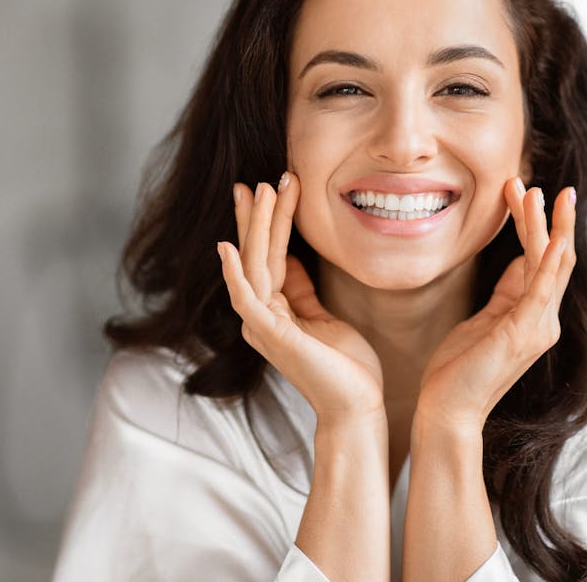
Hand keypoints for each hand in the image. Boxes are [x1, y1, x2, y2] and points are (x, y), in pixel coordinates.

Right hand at [217, 174, 384, 423]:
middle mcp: (261, 316)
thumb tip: (292, 260)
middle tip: (257, 180)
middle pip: (255, 256)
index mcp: (274, 311)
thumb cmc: (345, 366)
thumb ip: (302, 290)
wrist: (357, 406)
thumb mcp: (323, 316)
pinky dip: (236, 272)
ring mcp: (263, 326)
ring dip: (256, 228)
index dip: (266, 223)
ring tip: (261, 191)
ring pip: (253, 266)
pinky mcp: (272, 336)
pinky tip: (229, 246)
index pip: (267, 257)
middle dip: (257, 216)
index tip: (269, 188)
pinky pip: (248, 298)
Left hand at [414, 179, 576, 432]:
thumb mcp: (484, 320)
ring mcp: (540, 326)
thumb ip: (506, 293)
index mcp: (533, 316)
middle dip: (543, 217)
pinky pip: (543, 284)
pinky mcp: (526, 331)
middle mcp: (544, 320)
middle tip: (532, 182)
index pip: (539, 261)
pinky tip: (553, 230)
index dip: (531, 225)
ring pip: (551, 263)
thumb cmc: (458, 370)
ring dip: (546, 225)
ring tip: (539, 190)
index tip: (519, 193)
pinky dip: (550, 254)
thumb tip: (520, 262)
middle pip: (551, 257)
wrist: (447, 411)